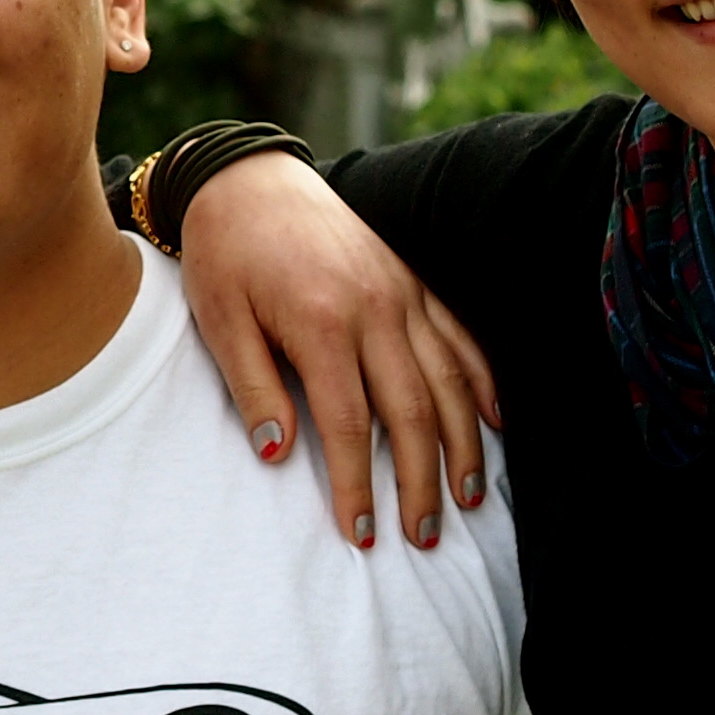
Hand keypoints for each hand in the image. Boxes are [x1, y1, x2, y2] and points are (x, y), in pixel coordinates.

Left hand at [175, 155, 498, 550]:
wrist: (249, 178)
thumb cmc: (225, 252)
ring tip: (467, 497)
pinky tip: (494, 421)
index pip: (349, 425)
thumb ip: (252, 386)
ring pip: (449, 380)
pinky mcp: (413, 281)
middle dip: (421, 482)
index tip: (362, 533)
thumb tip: (278, 455)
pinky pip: (460, 337)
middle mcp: (376, 309)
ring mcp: (403, 293)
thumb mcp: (219, 319)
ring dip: (463, 444)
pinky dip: (481, 382)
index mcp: (323, 323)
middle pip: (412, 413)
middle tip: (423, 537)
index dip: (357, 484)